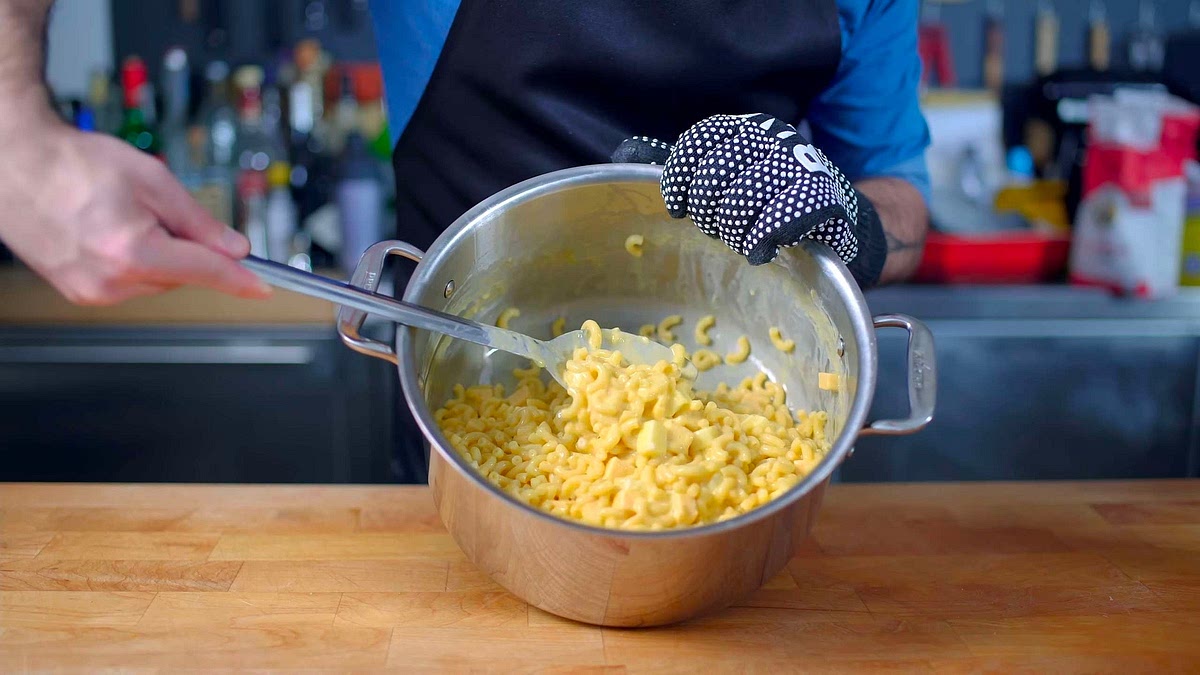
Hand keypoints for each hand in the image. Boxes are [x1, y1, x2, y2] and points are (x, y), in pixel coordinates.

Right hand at [0, 123, 270, 304]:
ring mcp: (91, 291)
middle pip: (181, 275)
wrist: (16, 165)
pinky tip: (109, 231)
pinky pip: (130, 282)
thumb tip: (234, 248)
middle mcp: (110, 280)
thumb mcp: (152, 180)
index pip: (204, 271)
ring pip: (157, 280)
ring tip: (120, 216)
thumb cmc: (75, 164)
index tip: (263, 288)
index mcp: (131, 251)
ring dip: (157, 253)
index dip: (238, 278)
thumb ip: (198, 221)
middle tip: (154, 211)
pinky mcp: (80, 293)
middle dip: (184, 246)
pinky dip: (134, 260)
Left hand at [613, 114, 886, 286]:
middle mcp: (772, 140)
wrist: (837, 221)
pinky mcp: (825, 198)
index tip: (678, 207)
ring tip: (742, 241)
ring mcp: (801, 166)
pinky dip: (762, 240)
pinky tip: (761, 251)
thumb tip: (630, 156)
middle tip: (717, 230)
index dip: (681, 177)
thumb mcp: (730, 177)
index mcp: (744, 131)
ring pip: (745, 198)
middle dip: (708, 212)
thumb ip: (690, 168)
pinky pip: (780, 219)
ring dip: (734, 230)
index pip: (700, 142)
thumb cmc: (770, 203)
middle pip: (717, 174)